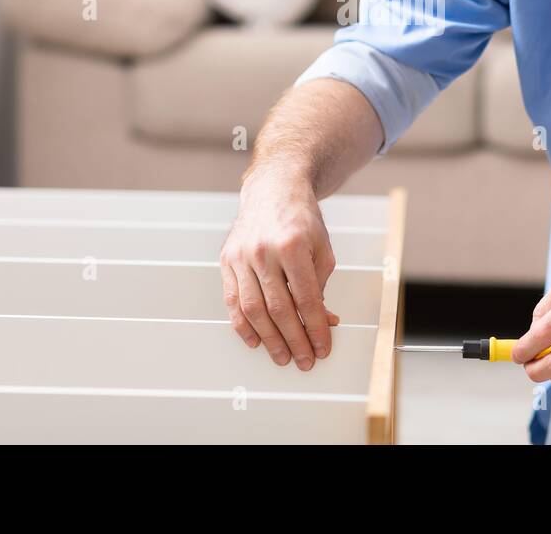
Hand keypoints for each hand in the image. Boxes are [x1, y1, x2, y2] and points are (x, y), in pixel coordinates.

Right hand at [219, 170, 339, 369]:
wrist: (273, 190)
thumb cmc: (301, 219)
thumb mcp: (322, 247)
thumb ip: (321, 285)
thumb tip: (323, 321)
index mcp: (293, 245)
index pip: (306, 298)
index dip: (315, 328)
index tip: (322, 348)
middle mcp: (263, 251)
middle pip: (279, 308)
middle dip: (294, 340)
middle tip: (304, 360)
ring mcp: (241, 256)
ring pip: (253, 309)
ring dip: (269, 339)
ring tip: (282, 357)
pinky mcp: (226, 260)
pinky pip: (232, 300)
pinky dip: (242, 325)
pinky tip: (255, 341)